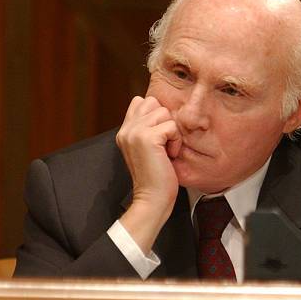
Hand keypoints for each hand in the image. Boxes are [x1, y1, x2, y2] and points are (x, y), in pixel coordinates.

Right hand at [115, 96, 181, 252]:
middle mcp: (127, 129)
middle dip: (165, 121)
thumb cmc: (156, 176)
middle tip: (163, 144)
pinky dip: (175, 141)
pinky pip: (171, 126)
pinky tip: (169, 155)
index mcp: (125, 130)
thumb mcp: (149, 148)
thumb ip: (148, 128)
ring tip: (166, 151)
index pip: (141, 101)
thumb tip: (162, 109)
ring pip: (164, 112)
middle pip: (154, 102)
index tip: (160, 137)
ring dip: (172, 132)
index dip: (156, 115)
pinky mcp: (147, 138)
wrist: (152, 199)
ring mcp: (135, 132)